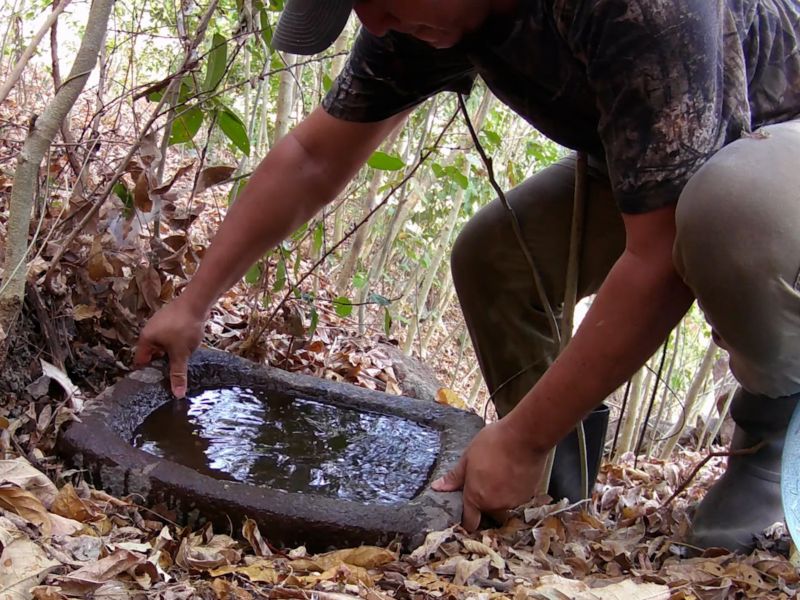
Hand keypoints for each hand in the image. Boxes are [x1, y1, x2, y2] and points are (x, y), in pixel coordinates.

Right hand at [134, 297, 205, 397]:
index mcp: (146, 339)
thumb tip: (177, 394)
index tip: (155, 385)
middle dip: (161, 364)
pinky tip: (186, 350)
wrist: (197, 302)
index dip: (147, 373)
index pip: (140, 361)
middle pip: (152, 354)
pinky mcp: (171, 320)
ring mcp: (160, 324)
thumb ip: (178, 374)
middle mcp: (149, 331)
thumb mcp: (181, 354)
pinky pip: (171, 337)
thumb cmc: (185, 326)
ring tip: (180, 364)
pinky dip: (176, 344)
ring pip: (163, 345)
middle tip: (170, 377)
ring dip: (170, 354)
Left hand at [431, 419, 546, 530]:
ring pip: (503, 502)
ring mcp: (513, 501)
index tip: (466, 517)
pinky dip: (514, 488)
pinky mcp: (528, 495)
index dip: (467, 521)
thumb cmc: (494, 443)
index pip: (470, 521)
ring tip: (500, 470)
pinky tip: (513, 471)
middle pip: (487, 509)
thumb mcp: (468, 456)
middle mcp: (495, 504)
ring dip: (500, 492)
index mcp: (476, 496)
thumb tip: (438, 487)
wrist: (525, 437)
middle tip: (485, 478)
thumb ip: (454, 477)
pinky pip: (517, 496)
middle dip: (485, 498)